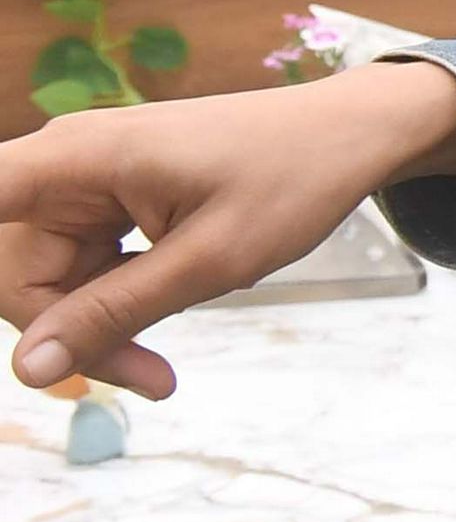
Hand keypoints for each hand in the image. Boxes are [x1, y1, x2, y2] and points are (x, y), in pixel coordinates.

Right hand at [3, 64, 455, 398]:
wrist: (355, 136)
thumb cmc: (292, 178)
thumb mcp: (209, 261)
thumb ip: (114, 312)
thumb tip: (31, 370)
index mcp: (73, 160)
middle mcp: (64, 165)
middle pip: (17, 272)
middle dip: (71, 336)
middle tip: (151, 385)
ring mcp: (85, 184)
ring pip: (51, 281)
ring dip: (99, 331)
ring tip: (163, 375)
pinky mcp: (109, 202)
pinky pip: (83, 268)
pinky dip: (115, 307)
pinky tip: (159, 335)